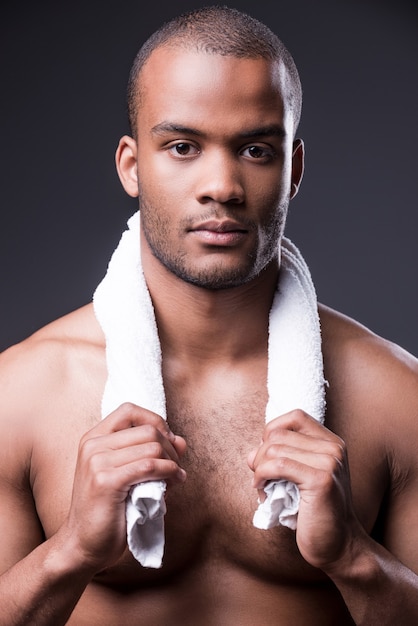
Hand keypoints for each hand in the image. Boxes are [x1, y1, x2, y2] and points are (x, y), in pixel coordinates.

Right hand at [60, 402, 186, 571]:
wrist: (83, 545)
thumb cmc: (108, 510)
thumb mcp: (127, 473)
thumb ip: (151, 452)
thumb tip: (181, 440)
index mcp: (94, 438)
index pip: (130, 410)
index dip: (155, 421)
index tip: (167, 442)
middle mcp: (92, 445)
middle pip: (147, 429)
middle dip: (170, 446)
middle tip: (176, 466)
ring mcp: (97, 462)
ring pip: (152, 447)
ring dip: (173, 462)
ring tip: (176, 477)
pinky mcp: (106, 482)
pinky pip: (149, 466)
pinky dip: (169, 472)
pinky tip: (173, 482)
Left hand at [247, 409, 361, 570]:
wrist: (340, 546)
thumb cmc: (315, 513)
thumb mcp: (299, 478)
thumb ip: (280, 458)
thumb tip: (252, 453)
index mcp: (332, 443)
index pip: (295, 417)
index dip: (273, 431)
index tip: (268, 456)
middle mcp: (334, 448)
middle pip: (279, 433)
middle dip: (260, 454)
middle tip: (260, 477)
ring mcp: (330, 463)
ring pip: (274, 449)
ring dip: (259, 469)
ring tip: (263, 489)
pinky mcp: (321, 480)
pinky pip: (278, 465)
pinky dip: (261, 477)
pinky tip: (262, 491)